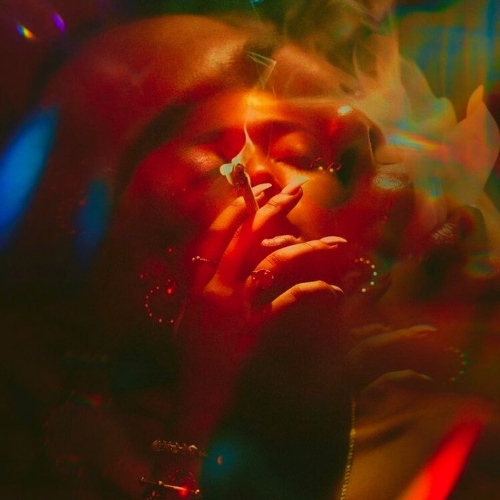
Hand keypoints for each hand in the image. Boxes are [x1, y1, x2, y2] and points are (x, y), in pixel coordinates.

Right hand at [174, 179, 347, 442]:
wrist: (195, 385)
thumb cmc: (192, 345)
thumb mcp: (192, 306)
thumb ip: (209, 278)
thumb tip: (246, 252)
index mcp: (198, 278)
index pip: (217, 233)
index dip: (239, 208)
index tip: (260, 187)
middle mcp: (214, 286)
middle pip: (247, 239)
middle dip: (273, 210)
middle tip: (296, 189)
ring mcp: (233, 307)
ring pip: (272, 266)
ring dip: (305, 249)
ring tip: (332, 241)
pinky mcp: (250, 329)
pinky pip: (285, 303)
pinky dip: (310, 291)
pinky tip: (331, 288)